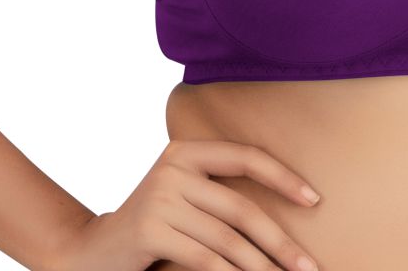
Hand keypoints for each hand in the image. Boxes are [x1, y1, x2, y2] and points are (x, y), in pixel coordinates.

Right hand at [52, 138, 320, 270]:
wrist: (92, 251)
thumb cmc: (153, 228)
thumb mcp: (184, 199)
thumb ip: (217, 194)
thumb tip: (281, 218)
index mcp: (186, 150)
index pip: (244, 155)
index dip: (282, 176)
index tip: (315, 199)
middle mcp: (173, 167)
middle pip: (240, 206)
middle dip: (279, 240)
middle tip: (309, 266)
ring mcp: (160, 197)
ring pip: (226, 239)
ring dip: (261, 267)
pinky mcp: (151, 229)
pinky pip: (204, 259)